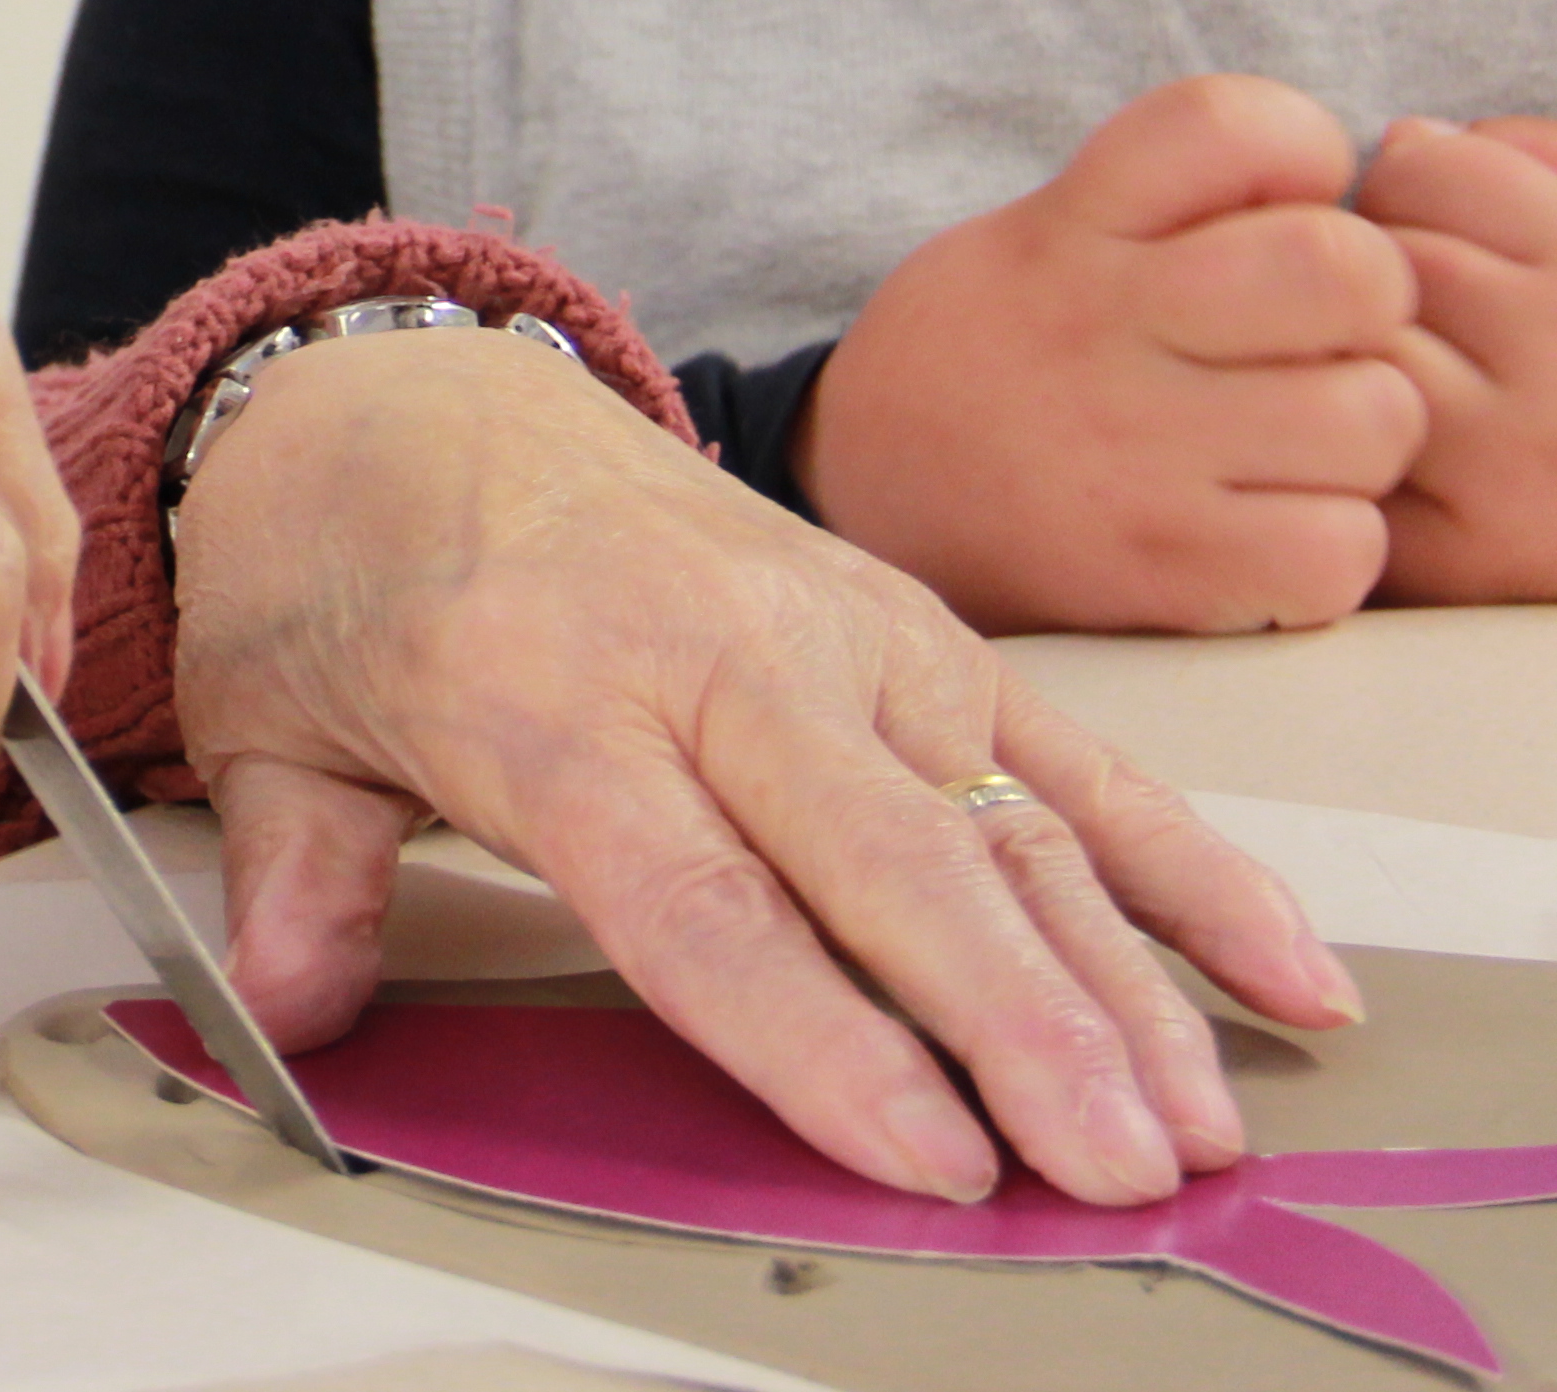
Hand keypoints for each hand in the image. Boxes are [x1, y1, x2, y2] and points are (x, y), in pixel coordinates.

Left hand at [170, 327, 1363, 1212]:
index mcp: (549, 695)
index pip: (705, 901)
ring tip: (1207, 1117)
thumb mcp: (269, 723)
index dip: (823, 1039)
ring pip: (1007, 818)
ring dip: (1126, 976)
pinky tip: (1286, 970)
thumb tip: (286, 1009)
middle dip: (1018, 1026)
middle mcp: (718, 659)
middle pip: (889, 865)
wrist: (404, 392)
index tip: (929, 1154)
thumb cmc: (347, 574)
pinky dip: (1186, 861)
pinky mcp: (911, 622)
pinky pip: (1071, 751)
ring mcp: (837, 631)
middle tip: (1113, 1163)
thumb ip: (293, 879)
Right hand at [802, 75, 1429, 630]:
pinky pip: (1341, 549)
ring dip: (1362, 442)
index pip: (1234, 123)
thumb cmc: (995, 358)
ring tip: (1293, 450)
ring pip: (1375, 419)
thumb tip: (1348, 185)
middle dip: (1374, 306)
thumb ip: (1167, 198)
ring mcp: (1132, 455)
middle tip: (1321, 344)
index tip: (1279, 209)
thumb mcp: (1036, 236)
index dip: (1304, 148)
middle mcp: (1100, 328)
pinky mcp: (1160, 573)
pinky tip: (1271, 532)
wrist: (861, 504)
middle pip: (1350, 270)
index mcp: (1070, 229)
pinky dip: (1331, 549)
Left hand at [1365, 114, 1556, 604]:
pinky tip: (1387, 453)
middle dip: (1369, 259)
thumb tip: (1419, 132)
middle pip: (1380, 254)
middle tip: (1396, 297)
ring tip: (1388, 369)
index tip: (1422, 215)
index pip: (1429, 167)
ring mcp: (1506, 463)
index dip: (1409, 178)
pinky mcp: (1466, 558)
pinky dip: (1345, 454)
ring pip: (1351, 354)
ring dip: (1347, 352)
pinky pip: (1348, 472)